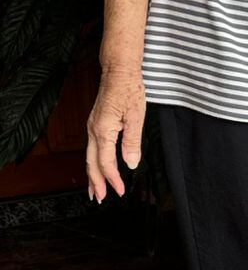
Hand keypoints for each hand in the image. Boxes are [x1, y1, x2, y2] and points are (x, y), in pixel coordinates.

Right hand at [86, 66, 145, 200]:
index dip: (113, 179)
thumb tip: (131, 163)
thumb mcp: (136, 117)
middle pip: (91, 163)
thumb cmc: (128, 89)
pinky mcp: (95, 123)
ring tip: (95, 189)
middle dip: (95, 182)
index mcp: (103, 130)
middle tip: (101, 199)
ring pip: (89, 156)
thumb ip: (132, 142)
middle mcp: (93, 130)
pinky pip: (92, 148)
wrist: (118, 71)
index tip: (120, 191)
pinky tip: (97, 167)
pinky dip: (94, 162)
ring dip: (92, 174)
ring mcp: (92, 126)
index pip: (106, 162)